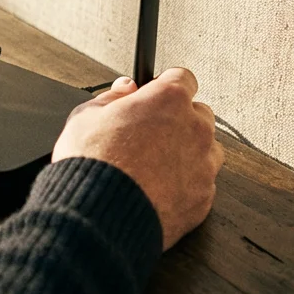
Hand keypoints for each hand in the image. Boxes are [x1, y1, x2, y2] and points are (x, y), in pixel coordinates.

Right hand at [53, 68, 223, 249]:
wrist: (99, 216)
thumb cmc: (92, 164)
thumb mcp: (86, 116)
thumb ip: (112, 97)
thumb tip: (125, 89)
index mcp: (169, 100)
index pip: (183, 78)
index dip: (164, 85)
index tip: (154, 94)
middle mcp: (195, 128)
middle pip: (199, 113)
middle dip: (178, 119)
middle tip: (148, 134)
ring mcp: (204, 165)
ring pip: (207, 149)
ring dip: (187, 151)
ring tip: (154, 165)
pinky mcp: (204, 197)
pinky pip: (201, 182)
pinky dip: (185, 183)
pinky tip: (158, 188)